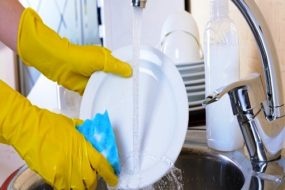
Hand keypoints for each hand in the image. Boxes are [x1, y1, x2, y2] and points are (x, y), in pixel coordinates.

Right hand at [0, 80, 117, 188]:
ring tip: (81, 184)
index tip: (113, 179)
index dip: (109, 174)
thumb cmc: (49, 123)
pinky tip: (67, 183)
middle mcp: (76, 161)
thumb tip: (90, 135)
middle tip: (93, 180)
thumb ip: (83, 132)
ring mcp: (64, 170)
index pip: (101, 164)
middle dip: (94, 182)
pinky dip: (67, 187)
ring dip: (81, 186)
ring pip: (78, 187)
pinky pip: (63, 188)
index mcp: (83, 146)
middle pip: (91, 179)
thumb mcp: (72, 125)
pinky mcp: (52, 176)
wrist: (28, 128)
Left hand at [17, 8, 131, 94]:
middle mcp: (101, 68)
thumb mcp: (102, 60)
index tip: (135, 80)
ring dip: (109, 91)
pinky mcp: (86, 87)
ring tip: (121, 100)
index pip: (120, 66)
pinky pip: (95, 94)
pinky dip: (99, 97)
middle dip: (120, 84)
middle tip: (130, 93)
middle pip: (114, 78)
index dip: (127, 72)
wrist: (59, 64)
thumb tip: (129, 71)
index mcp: (106, 58)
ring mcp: (94, 78)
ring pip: (105, 86)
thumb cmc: (78, 57)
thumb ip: (116, 66)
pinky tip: (107, 102)